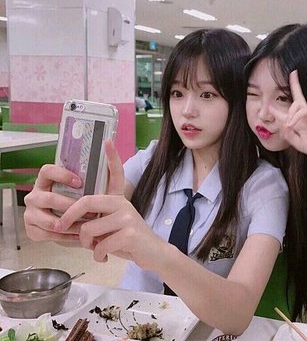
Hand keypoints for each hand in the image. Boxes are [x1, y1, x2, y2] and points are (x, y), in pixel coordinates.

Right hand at [24, 164, 82, 243]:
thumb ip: (90, 177)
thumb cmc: (78, 200)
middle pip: (49, 199)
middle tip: (90, 212)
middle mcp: (34, 196)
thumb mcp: (81, 188)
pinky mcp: (31, 230)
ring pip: (48, 221)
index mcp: (44, 180)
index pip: (47, 171)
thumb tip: (107, 163)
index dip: (62, 176)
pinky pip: (47, 235)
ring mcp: (30, 213)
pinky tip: (80, 236)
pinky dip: (65, 237)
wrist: (67, 221)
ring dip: (70, 225)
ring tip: (86, 227)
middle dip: (71, 206)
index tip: (80, 183)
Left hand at [53, 141, 159, 266]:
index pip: (115, 174)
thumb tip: (71, 222)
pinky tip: (104, 257)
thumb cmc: (129, 241)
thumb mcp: (113, 226)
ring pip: (89, 228)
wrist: (154, 254)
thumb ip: (98, 219)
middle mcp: (123, 203)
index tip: (107, 140)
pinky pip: (99, 245)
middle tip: (61, 227)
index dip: (112, 157)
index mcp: (118, 199)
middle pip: (87, 202)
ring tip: (95, 249)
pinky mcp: (129, 233)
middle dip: (69, 217)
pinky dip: (97, 255)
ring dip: (87, 244)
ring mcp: (127, 217)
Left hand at [276, 71, 306, 162]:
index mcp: (299, 122)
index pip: (289, 110)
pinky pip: (304, 111)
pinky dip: (296, 117)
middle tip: (293, 73)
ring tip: (288, 125)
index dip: (280, 105)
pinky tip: (292, 124)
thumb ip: (288, 134)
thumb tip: (281, 123)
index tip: (272, 101)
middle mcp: (305, 115)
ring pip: (297, 105)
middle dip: (295, 83)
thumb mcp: (298, 143)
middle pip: (298, 96)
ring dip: (289, 114)